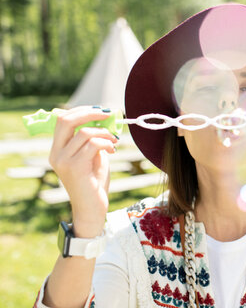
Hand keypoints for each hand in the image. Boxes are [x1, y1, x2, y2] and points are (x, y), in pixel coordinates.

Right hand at [48, 106, 118, 237]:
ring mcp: (63, 161)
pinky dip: (107, 143)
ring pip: (85, 132)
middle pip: (66, 120)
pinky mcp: (75, 168)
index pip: (62, 120)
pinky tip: (112, 151)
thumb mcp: (93, 156)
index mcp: (57, 149)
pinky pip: (93, 144)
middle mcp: (56, 154)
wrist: (92, 209)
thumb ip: (93, 139)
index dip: (82, 111)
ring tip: (114, 141)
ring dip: (105, 133)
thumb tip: (104, 118)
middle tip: (108, 114)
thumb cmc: (94, 183)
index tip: (101, 111)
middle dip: (90, 113)